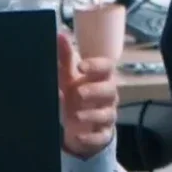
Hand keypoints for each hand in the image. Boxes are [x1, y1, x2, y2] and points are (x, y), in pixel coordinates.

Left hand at [57, 31, 118, 158]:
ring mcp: (106, 116)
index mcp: (99, 78)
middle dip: (96, 91)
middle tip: (79, 93)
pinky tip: (79, 137)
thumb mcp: (67, 75)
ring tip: (76, 116)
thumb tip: (60, 33)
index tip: (82, 66)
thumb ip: (65, 56)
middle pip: (111, 91)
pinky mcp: (102, 134)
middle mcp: (107, 96)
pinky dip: (91, 138)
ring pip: (108, 114)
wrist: (78, 125)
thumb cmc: (75, 94)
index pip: (107, 68)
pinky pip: (101, 136)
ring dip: (93, 114)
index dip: (97, 66)